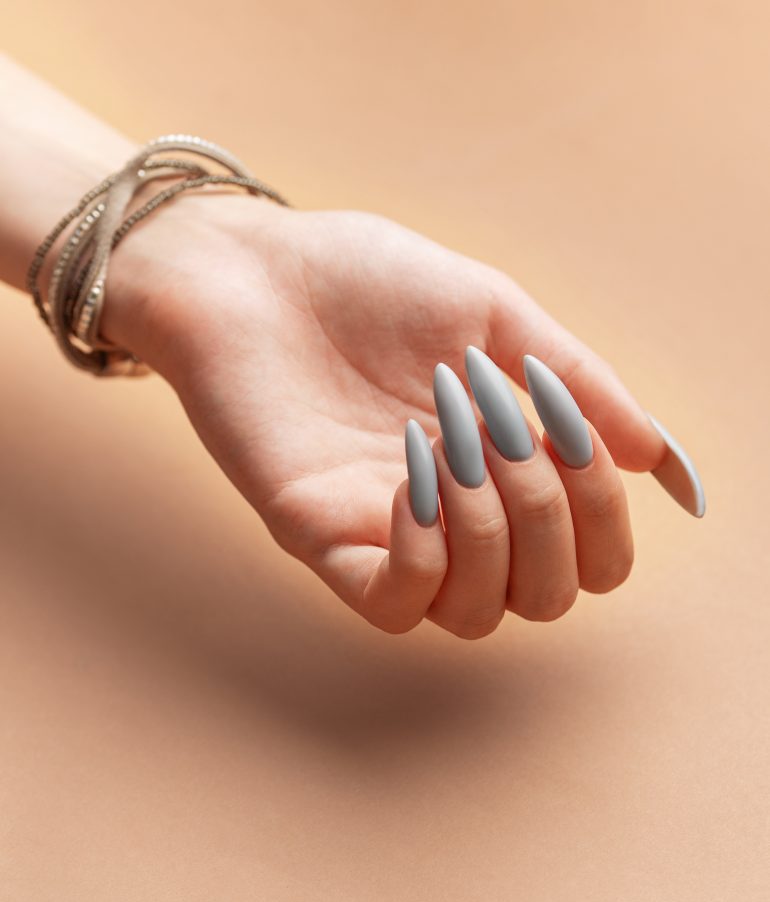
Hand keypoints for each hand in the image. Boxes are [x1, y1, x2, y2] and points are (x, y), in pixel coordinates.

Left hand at [101, 192, 665, 637]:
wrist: (252, 270)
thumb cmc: (365, 283)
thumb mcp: (493, 315)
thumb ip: (580, 383)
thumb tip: (657, 458)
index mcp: (500, 473)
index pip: (589, 558)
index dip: (604, 515)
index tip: (569, 429)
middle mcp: (453, 521)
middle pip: (548, 598)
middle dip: (552, 515)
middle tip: (504, 426)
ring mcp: (386, 536)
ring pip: (479, 615)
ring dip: (492, 526)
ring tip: (451, 438)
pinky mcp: (318, 540)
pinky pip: (393, 607)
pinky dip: (425, 553)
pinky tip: (410, 478)